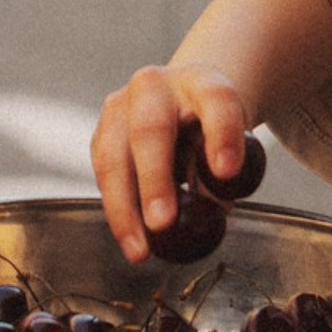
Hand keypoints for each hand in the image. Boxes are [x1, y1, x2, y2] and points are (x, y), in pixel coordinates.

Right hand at [92, 63, 249, 262]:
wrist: (181, 102)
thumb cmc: (209, 128)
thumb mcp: (229, 142)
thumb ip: (223, 176)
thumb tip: (212, 214)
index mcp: (202, 82)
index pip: (216, 102)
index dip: (221, 135)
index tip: (227, 172)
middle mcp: (157, 85)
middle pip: (152, 130)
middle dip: (154, 180)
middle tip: (162, 223)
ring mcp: (122, 104)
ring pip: (114, 155)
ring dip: (124, 207)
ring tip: (140, 249)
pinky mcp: (102, 129)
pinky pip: (102, 171)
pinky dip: (115, 208)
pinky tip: (130, 236)